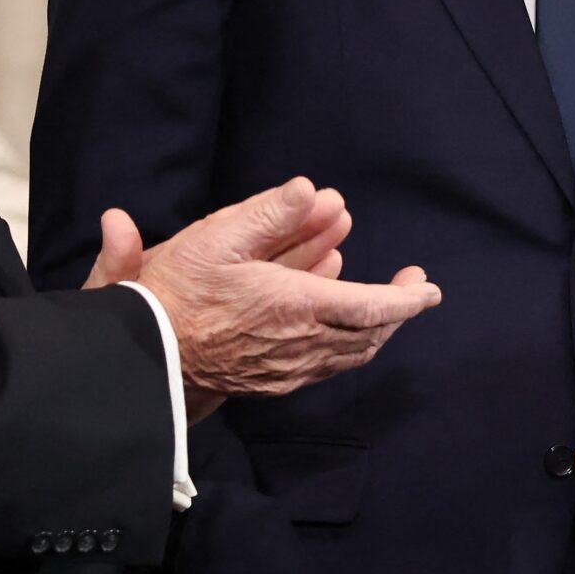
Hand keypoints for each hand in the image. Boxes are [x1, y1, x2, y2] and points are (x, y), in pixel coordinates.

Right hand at [108, 179, 443, 419]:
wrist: (143, 358)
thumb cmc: (175, 293)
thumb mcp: (217, 238)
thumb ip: (269, 214)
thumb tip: (312, 191)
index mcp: (297, 308)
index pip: (373, 307)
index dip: (407, 299)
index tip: (431, 289)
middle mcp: (302, 346)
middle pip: (369, 335)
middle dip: (397, 311)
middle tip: (413, 287)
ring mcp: (288, 370)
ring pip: (349, 354)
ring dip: (372, 327)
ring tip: (380, 300)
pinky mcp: (271, 383)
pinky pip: (324, 364)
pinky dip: (343, 341)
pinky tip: (334, 320)